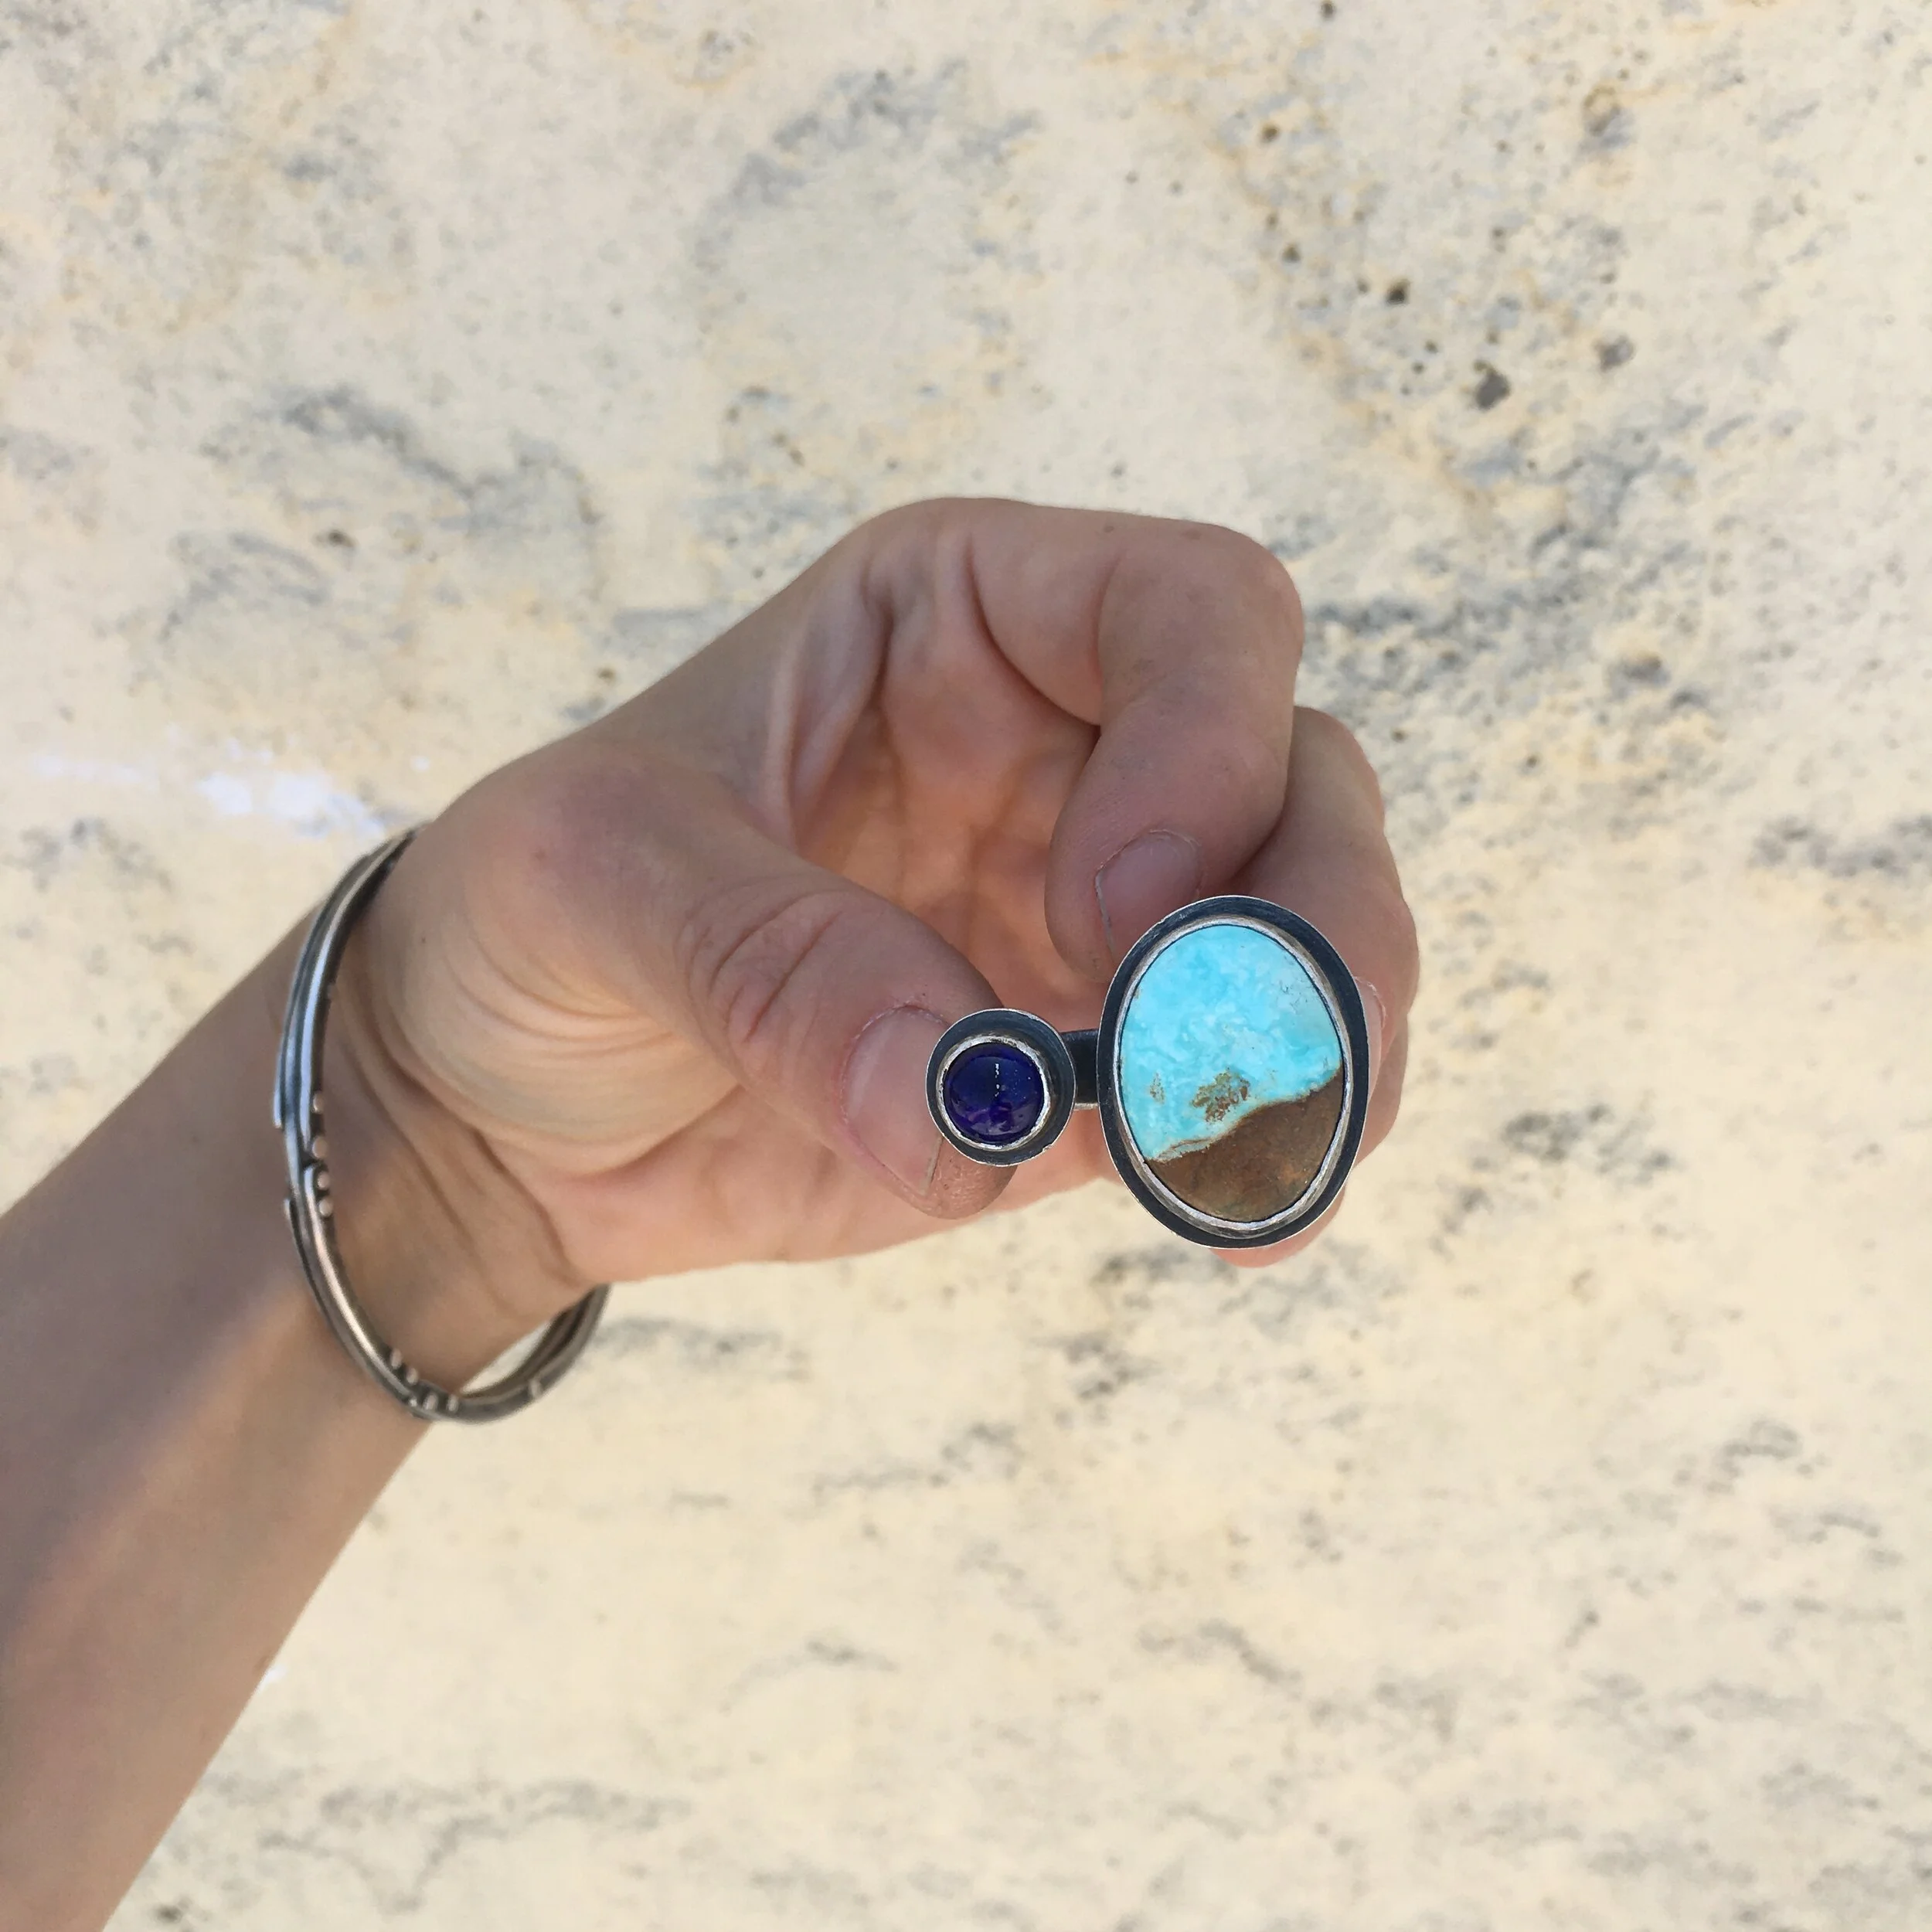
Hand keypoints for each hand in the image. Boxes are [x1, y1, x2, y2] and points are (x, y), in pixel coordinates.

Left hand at [327, 500, 1418, 1357]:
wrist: (507, 1110)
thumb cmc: (533, 922)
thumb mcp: (594, 884)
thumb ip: (775, 965)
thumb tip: (971, 1094)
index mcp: (963, 625)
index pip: (1187, 613)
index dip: (1202, 743)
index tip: (1104, 911)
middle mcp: (1069, 754)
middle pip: (1298, 780)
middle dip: (1317, 917)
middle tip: (1260, 1056)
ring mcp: (1097, 920)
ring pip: (1311, 943)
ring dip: (1328, 1052)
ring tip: (1261, 1172)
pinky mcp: (1095, 1075)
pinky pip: (1238, 1095)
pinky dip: (1269, 1153)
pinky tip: (1249, 1217)